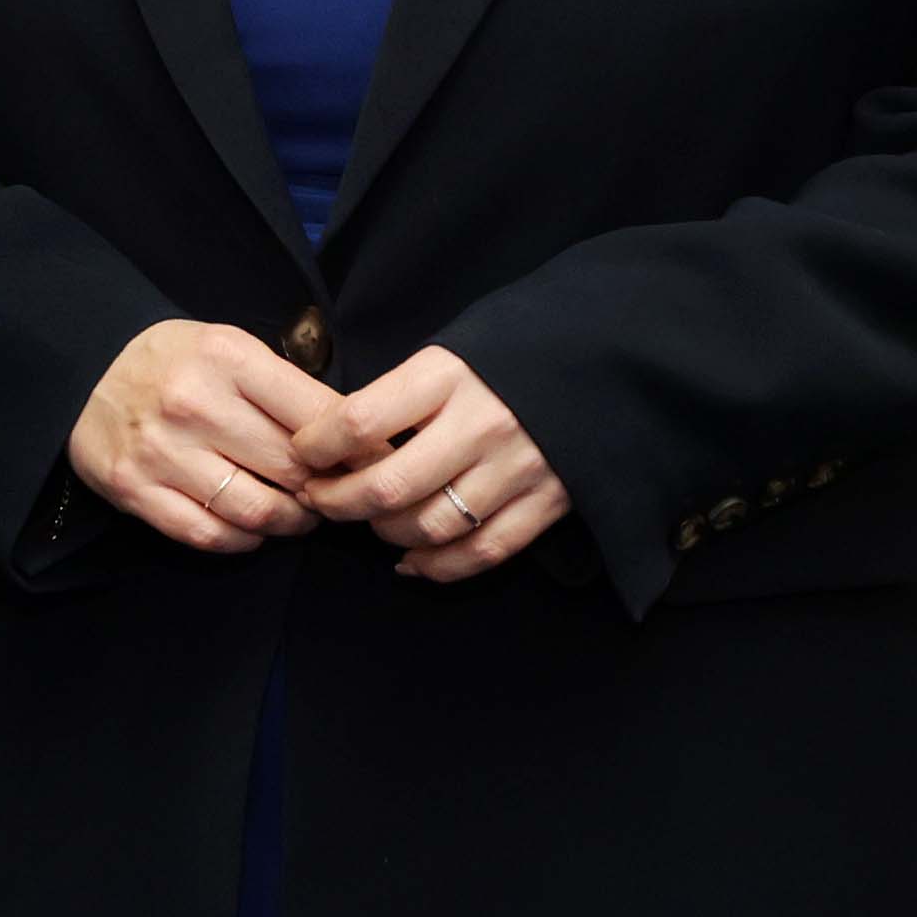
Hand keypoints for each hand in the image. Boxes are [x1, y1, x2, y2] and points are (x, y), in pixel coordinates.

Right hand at [70, 320, 339, 553]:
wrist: (82, 369)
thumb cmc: (174, 362)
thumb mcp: (230, 347)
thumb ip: (286, 387)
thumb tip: (356, 441)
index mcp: (227, 358)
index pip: (320, 416)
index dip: (357, 449)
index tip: (370, 463)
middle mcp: (194, 405)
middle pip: (293, 469)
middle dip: (326, 489)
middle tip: (336, 493)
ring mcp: (161, 452)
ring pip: (257, 511)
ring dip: (291, 522)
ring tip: (299, 514)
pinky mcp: (133, 489)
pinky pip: (209, 534)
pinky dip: (244, 540)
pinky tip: (253, 528)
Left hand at [296, 346, 571, 580]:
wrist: (612, 358)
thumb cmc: (517, 349)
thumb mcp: (456, 349)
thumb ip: (405, 392)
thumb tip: (340, 435)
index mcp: (450, 375)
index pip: (361, 422)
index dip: (317, 446)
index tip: (303, 453)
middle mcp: (482, 424)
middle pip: (388, 486)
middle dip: (337, 503)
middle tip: (318, 499)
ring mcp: (519, 468)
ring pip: (431, 526)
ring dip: (386, 534)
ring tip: (369, 522)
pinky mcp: (549, 502)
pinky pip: (482, 552)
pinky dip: (438, 567)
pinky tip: (410, 562)